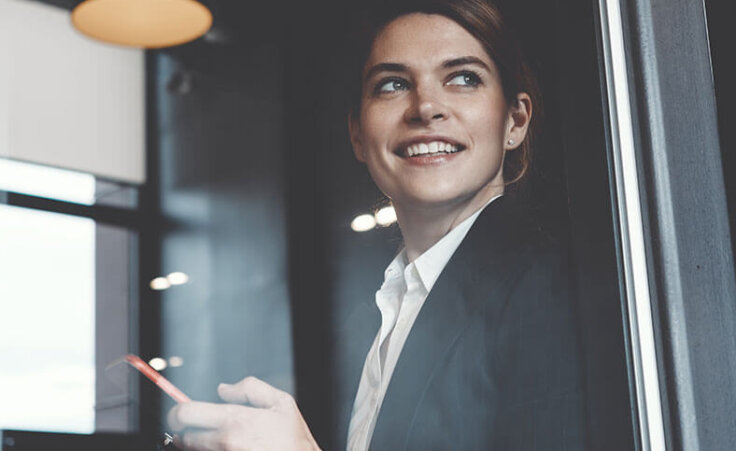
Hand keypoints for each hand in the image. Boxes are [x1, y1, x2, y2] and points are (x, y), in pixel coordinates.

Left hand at [167, 376, 320, 450]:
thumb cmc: (293, 438)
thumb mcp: (282, 402)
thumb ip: (250, 388)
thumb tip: (223, 389)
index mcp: (235, 420)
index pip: (186, 413)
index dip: (177, 411)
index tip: (180, 412)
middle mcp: (224, 442)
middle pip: (181, 437)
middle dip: (183, 430)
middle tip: (192, 428)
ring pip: (191, 450)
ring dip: (195, 444)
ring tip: (211, 439)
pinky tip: (223, 449)